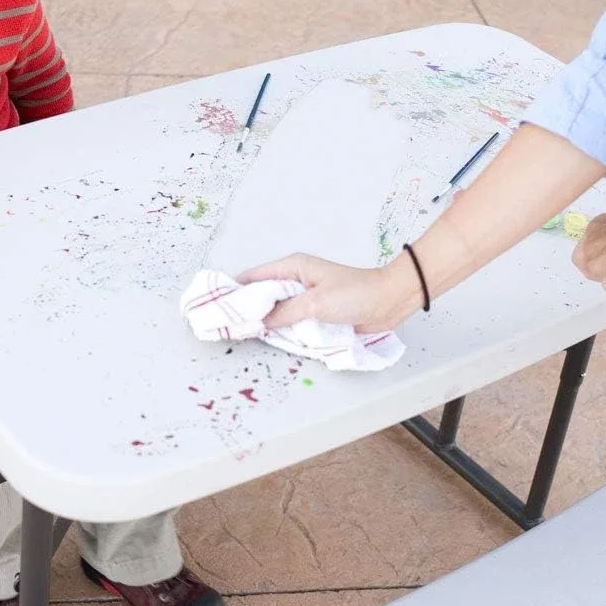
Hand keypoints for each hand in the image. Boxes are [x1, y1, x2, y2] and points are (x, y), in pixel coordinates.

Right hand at [237, 253, 418, 332]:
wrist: (388, 302)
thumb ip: (285, 313)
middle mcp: (295, 280)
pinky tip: (268, 338)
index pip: (254, 276)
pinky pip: (289, 321)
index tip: (218, 305)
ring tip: (241, 334)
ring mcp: (304, 298)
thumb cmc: (356, 294)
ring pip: (274, 310)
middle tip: (226, 325)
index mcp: (293, 267)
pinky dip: (280, 329)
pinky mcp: (313, 313)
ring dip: (263, 322)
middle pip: (261, 295)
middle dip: (246, 309)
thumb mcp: (316, 303)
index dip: (235, 290)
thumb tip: (260, 322)